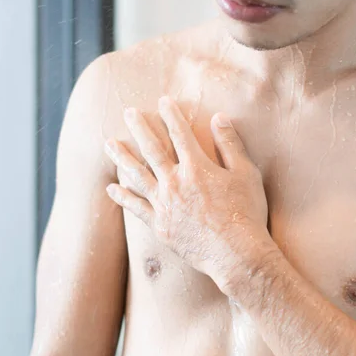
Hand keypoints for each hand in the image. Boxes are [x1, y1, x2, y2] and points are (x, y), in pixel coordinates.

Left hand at [105, 96, 272, 286]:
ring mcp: (164, 205)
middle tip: (127, 113)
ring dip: (122, 158)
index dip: (171, 115)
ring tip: (109, 144)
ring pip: (137, 175)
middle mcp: (175, 183)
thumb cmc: (246, 213)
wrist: (236, 254)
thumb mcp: (246, 174)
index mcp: (197, 167)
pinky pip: (136, 208)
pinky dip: (123, 197)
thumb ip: (230, 145)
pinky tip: (112, 188)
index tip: (163, 101)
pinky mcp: (160, 226)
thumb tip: (218, 118)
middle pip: (153, 149)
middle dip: (140, 128)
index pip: (180, 134)